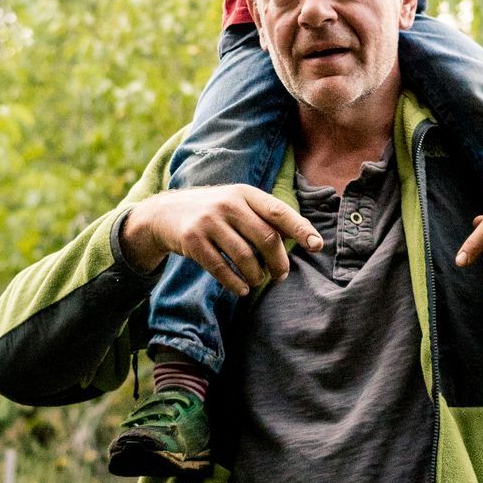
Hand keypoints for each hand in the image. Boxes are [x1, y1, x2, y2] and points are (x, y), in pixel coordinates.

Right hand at [120, 183, 323, 295]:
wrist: (165, 213)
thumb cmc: (213, 212)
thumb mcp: (236, 203)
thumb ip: (263, 217)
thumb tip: (301, 240)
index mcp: (245, 194)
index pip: (279, 212)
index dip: (301, 229)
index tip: (317, 245)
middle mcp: (228, 204)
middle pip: (266, 238)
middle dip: (279, 262)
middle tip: (281, 275)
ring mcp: (209, 222)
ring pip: (245, 257)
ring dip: (257, 276)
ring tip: (258, 281)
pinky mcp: (192, 241)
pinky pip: (221, 269)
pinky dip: (235, 284)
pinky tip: (242, 289)